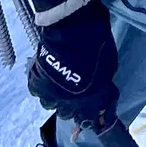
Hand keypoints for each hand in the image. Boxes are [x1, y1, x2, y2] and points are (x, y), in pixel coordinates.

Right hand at [27, 0, 118, 126]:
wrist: (73, 27)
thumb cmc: (97, 44)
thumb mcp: (109, 67)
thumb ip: (103, 85)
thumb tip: (102, 90)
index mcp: (91, 100)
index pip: (90, 119)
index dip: (91, 116)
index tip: (91, 112)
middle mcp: (70, 102)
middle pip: (68, 114)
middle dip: (72, 106)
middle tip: (75, 93)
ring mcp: (51, 93)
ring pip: (51, 104)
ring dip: (55, 97)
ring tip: (59, 85)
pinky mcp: (37, 82)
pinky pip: (38, 92)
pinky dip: (41, 86)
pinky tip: (47, 78)